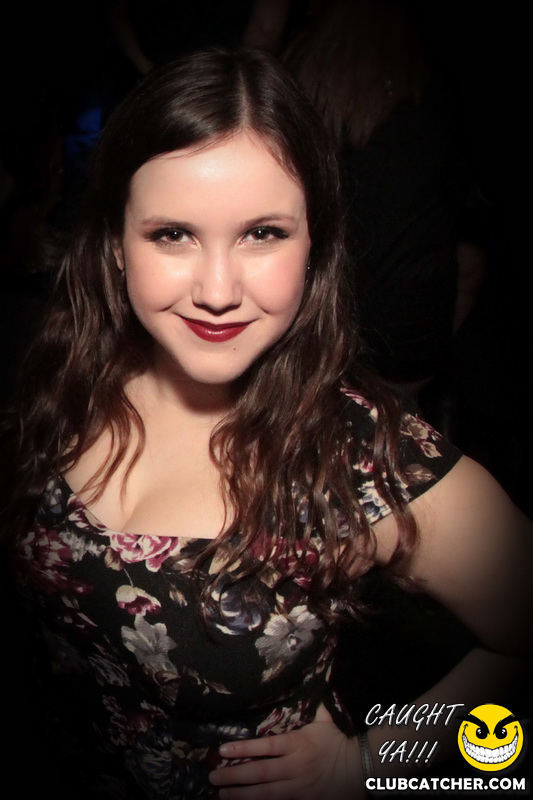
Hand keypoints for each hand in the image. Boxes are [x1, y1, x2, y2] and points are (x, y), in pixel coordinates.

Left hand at [208, 703, 363, 798]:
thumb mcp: (324, 722)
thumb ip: (311, 705)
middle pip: (260, 773)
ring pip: (265, 793)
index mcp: (298, 744)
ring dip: (241, 794)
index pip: (266, 746)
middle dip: (234, 776)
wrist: (359, 770)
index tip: (223, 750)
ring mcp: (298, 788)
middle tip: (213, 777)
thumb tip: (308, 679)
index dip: (243, 749)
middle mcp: (295, 767)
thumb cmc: (337, 743)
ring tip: (222, 794)